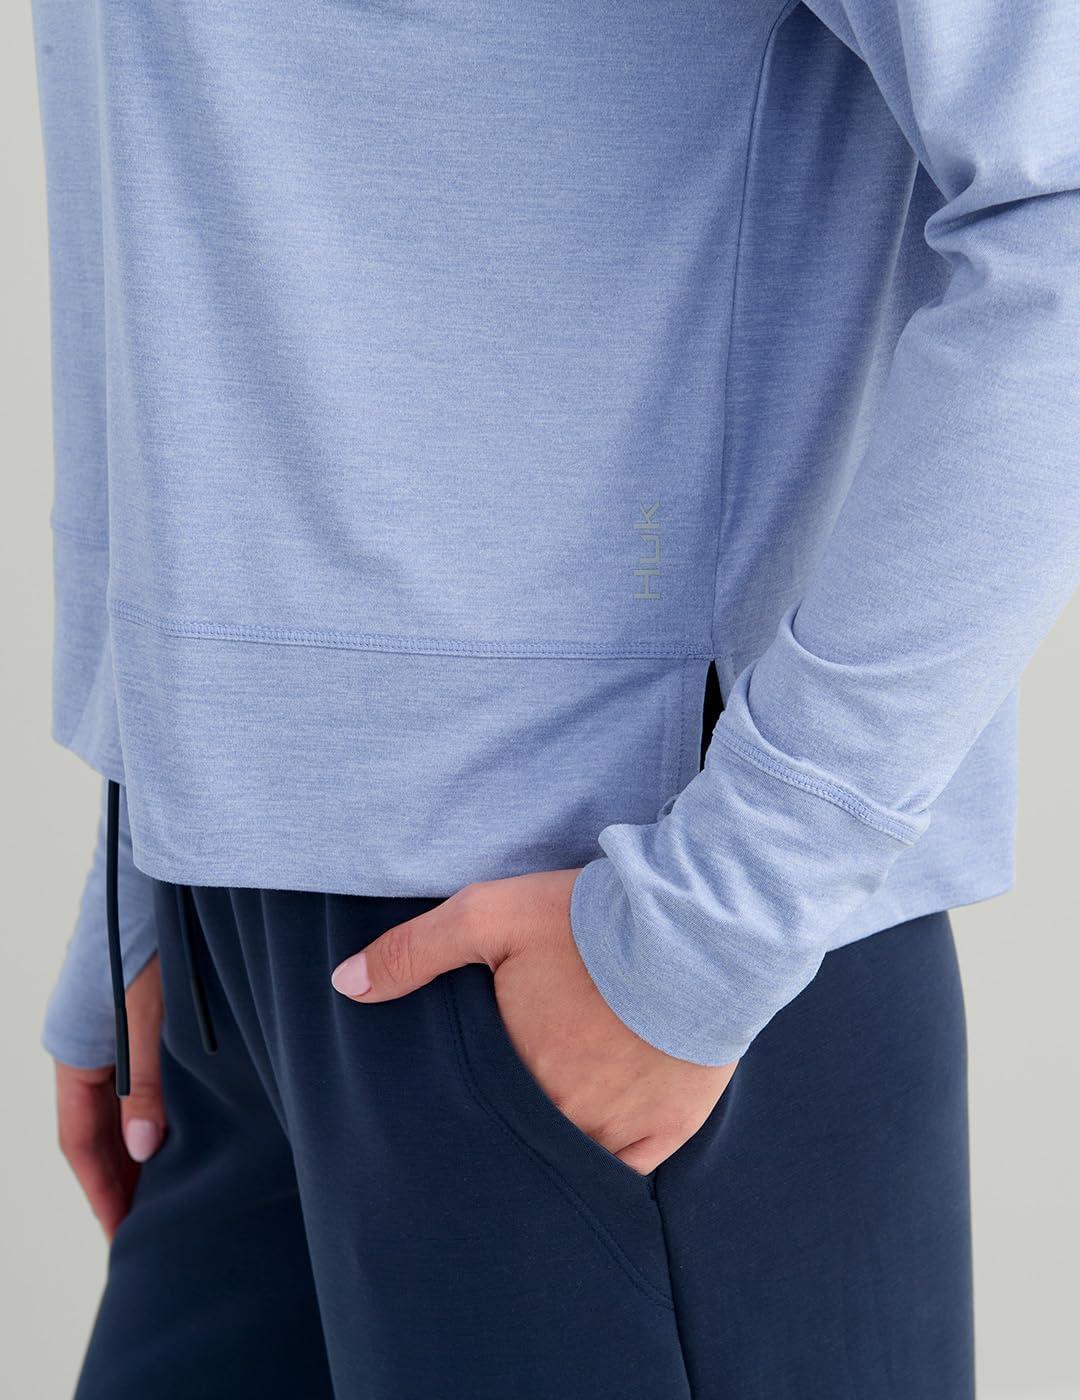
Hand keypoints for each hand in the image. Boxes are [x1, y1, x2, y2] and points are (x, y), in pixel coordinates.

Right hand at [54, 955, 165, 1237]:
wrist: (156, 880)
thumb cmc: (149, 940)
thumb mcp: (148, 1016)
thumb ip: (146, 1084)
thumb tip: (144, 1151)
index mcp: (76, 1053)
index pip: (79, 1141)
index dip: (101, 1189)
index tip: (123, 1234)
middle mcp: (88, 1047)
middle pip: (96, 1130)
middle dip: (118, 1178)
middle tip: (149, 1226)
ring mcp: (112, 1032)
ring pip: (118, 1106)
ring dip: (135, 1148)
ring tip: (167, 1190)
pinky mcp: (141, 1017)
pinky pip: (138, 1080)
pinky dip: (152, 1112)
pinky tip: (179, 1129)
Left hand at [331, 870, 736, 1173]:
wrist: (698, 927)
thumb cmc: (591, 921)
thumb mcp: (490, 916)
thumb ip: (414, 952)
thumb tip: (344, 986)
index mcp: (516, 1072)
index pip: (468, 1114)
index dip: (457, 1111)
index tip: (444, 1109)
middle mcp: (564, 1115)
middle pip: (516, 1142)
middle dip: (498, 1136)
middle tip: (484, 1128)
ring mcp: (620, 1128)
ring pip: (568, 1163)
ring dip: (548, 1154)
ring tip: (531, 1140)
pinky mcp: (671, 1126)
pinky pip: (628, 1173)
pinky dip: (607, 1167)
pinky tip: (590, 1158)